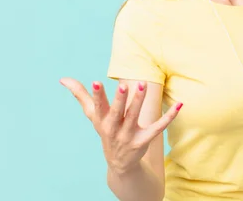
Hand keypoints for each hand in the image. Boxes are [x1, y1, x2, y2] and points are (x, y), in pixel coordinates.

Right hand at [60, 77, 182, 174]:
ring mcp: (129, 135)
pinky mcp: (144, 140)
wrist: (119, 163)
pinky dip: (169, 116)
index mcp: (101, 121)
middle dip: (119, 99)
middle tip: (124, 85)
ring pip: (134, 116)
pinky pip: (158, 127)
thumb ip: (80, 95)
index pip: (98, 107)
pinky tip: (179, 104)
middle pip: (117, 112)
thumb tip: (63, 79)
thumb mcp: (93, 115)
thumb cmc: (106, 131)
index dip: (97, 95)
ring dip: (138, 101)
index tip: (96, 82)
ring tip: (143, 85)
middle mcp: (114, 128)